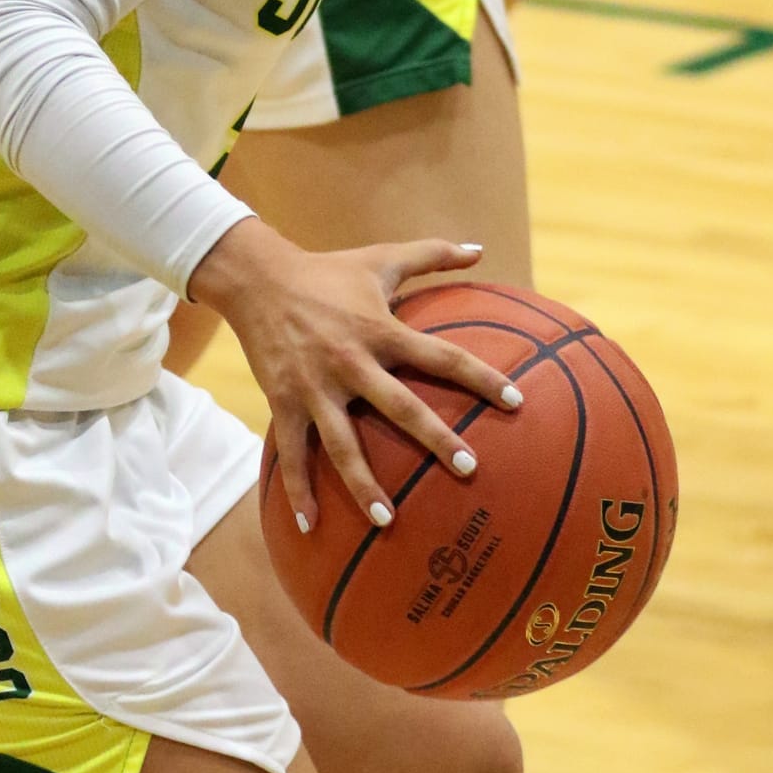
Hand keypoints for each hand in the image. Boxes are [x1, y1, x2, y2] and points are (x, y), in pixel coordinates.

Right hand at [188, 217, 521, 534]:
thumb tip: (480, 248)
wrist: (256, 278)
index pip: (442, 356)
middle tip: (469, 469)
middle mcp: (351, 361)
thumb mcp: (381, 257)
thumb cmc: (327, 271)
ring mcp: (315, 387)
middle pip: (400, 407)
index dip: (481, 378)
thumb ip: (433, 254)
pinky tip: (310, 525)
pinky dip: (299, 491)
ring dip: (363, 484)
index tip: (517, 401)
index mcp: (381, 329)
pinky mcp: (284, 402)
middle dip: (435, 439)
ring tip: (386, 521)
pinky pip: (292, 454)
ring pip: (343, 444)